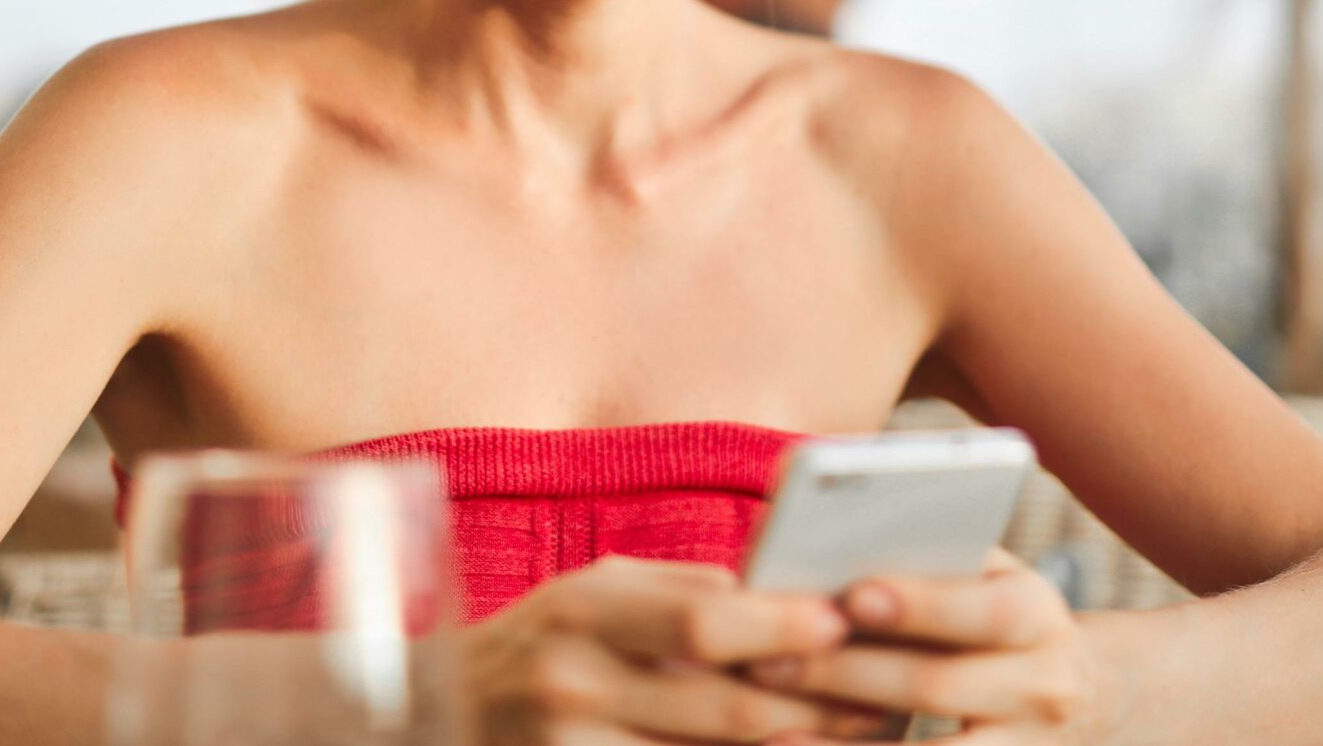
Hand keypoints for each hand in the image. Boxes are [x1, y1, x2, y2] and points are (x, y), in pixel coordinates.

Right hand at [466, 555, 895, 745]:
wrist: (440, 715)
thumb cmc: (543, 642)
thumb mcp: (595, 594)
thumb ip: (680, 594)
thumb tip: (787, 592)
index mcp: (582, 611)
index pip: (698, 621)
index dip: (778, 626)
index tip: (844, 622)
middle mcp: (571, 685)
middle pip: (718, 708)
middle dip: (810, 706)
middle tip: (882, 701)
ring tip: (857, 743)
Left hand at [745, 550, 1097, 745]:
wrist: (1082, 696)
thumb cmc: (999, 613)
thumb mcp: (988, 575)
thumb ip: (932, 556)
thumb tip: (833, 534)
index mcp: (1038, 614)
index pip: (987, 609)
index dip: (921, 605)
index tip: (852, 593)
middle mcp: (1042, 688)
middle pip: (937, 685)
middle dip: (847, 672)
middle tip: (767, 661)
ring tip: (771, 735)